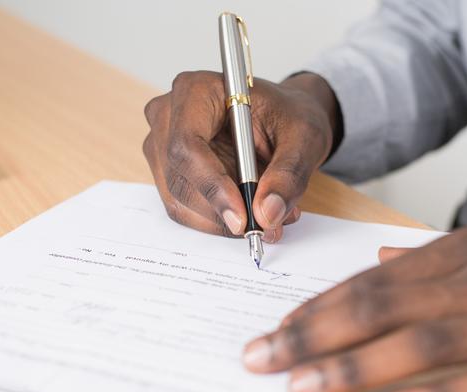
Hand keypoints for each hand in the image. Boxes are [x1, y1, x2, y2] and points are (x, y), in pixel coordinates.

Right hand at [143, 71, 340, 241]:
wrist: (283, 120)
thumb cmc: (289, 116)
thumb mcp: (304, 139)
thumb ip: (288, 175)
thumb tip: (267, 213)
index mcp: (196, 91)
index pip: (187, 145)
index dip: (212, 186)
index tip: (242, 218)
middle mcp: (169, 116)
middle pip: (180, 179)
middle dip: (222, 211)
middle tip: (265, 226)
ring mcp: (163, 146)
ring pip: (180, 201)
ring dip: (222, 220)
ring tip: (268, 216)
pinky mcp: (169, 173)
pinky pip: (185, 209)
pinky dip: (218, 220)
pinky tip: (249, 212)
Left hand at [242, 219, 466, 391]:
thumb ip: (433, 255)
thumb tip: (379, 258)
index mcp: (460, 254)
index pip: (370, 281)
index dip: (317, 307)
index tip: (273, 330)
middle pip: (380, 308)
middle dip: (312, 335)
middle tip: (261, 359)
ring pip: (422, 345)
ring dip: (356, 367)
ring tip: (304, 388)